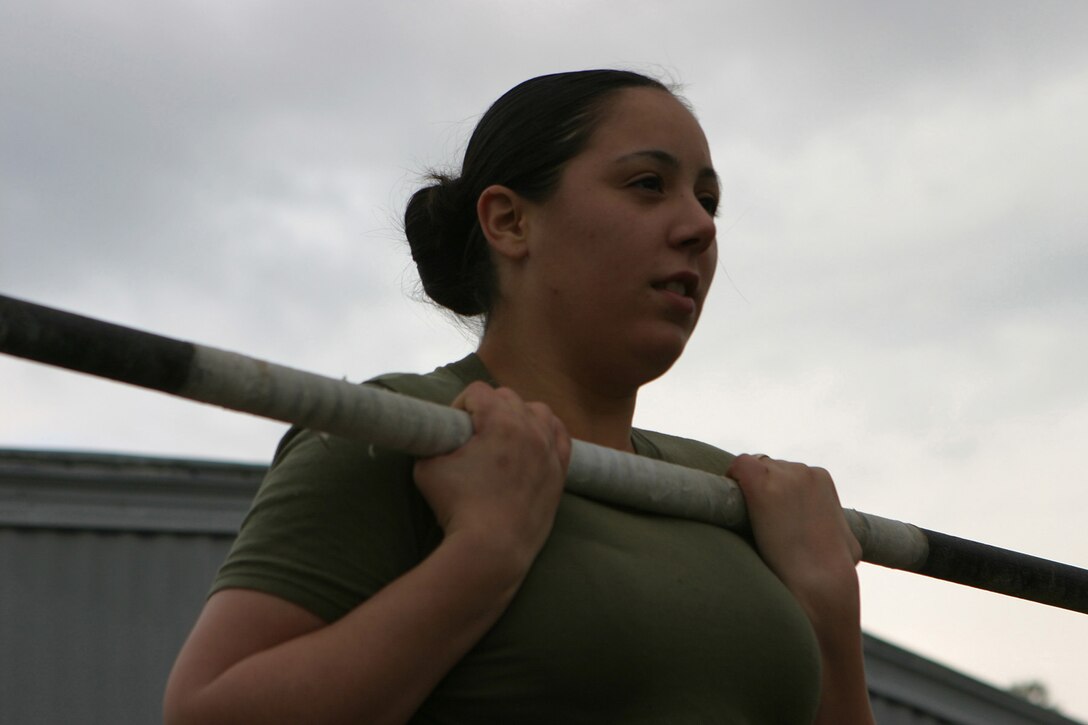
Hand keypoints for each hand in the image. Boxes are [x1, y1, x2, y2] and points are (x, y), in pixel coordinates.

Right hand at [413, 382, 571, 570]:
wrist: (492, 549)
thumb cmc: (457, 507)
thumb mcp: (427, 468)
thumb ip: (432, 442)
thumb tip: (436, 435)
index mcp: (500, 421)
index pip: (478, 391)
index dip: (460, 404)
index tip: (453, 426)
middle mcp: (530, 429)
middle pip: (508, 397)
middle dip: (488, 409)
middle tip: (473, 435)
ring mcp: (548, 450)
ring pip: (539, 411)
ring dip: (520, 415)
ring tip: (503, 436)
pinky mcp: (559, 471)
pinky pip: (560, 436)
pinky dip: (546, 432)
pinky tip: (533, 442)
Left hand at [727, 454, 861, 629]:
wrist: (821, 580)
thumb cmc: (835, 570)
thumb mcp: (847, 541)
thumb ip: (836, 526)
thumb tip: (834, 532)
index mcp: (822, 478)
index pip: (786, 473)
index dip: (776, 494)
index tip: (773, 518)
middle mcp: (802, 470)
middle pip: (768, 469)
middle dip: (762, 492)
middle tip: (760, 523)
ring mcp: (780, 474)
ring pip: (752, 470)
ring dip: (748, 492)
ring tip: (749, 522)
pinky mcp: (758, 480)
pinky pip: (737, 467)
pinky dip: (732, 481)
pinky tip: (734, 506)